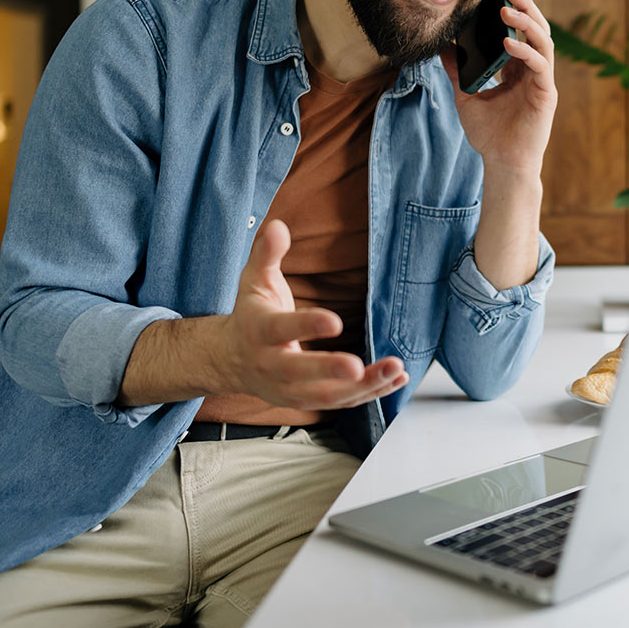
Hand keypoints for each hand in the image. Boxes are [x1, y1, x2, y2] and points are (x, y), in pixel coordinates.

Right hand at [225, 219, 406, 409]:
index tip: (334, 321)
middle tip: (358, 366)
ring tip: (395, 370)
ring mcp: (288, 389)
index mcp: (259, 331)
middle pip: (300, 372)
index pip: (282, 329)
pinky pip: (340, 402)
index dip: (306, 326)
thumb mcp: (253, 280)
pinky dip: (370, 394)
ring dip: (362, 386)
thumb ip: (267, 253)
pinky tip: (397, 380)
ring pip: (326, 395)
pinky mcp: (305, 401)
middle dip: (329, 370)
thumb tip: (278, 225)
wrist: (230, 360)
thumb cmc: (251, 314)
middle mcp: (271, 365)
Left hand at [444, 0, 557, 176]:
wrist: (501, 163)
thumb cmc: (489, 133)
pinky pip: (540, 64)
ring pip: (543, 41)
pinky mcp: (546, 93)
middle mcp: (532, 70)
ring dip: (526, 23)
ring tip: (507, 10)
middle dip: (525, 6)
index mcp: (517, 68)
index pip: (520, 31)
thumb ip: (457, 70)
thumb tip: (442, 46)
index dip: (513, 9)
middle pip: (535, 29)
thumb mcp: (466, 95)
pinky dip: (525, 51)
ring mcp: (542, 80)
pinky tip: (508, 43)